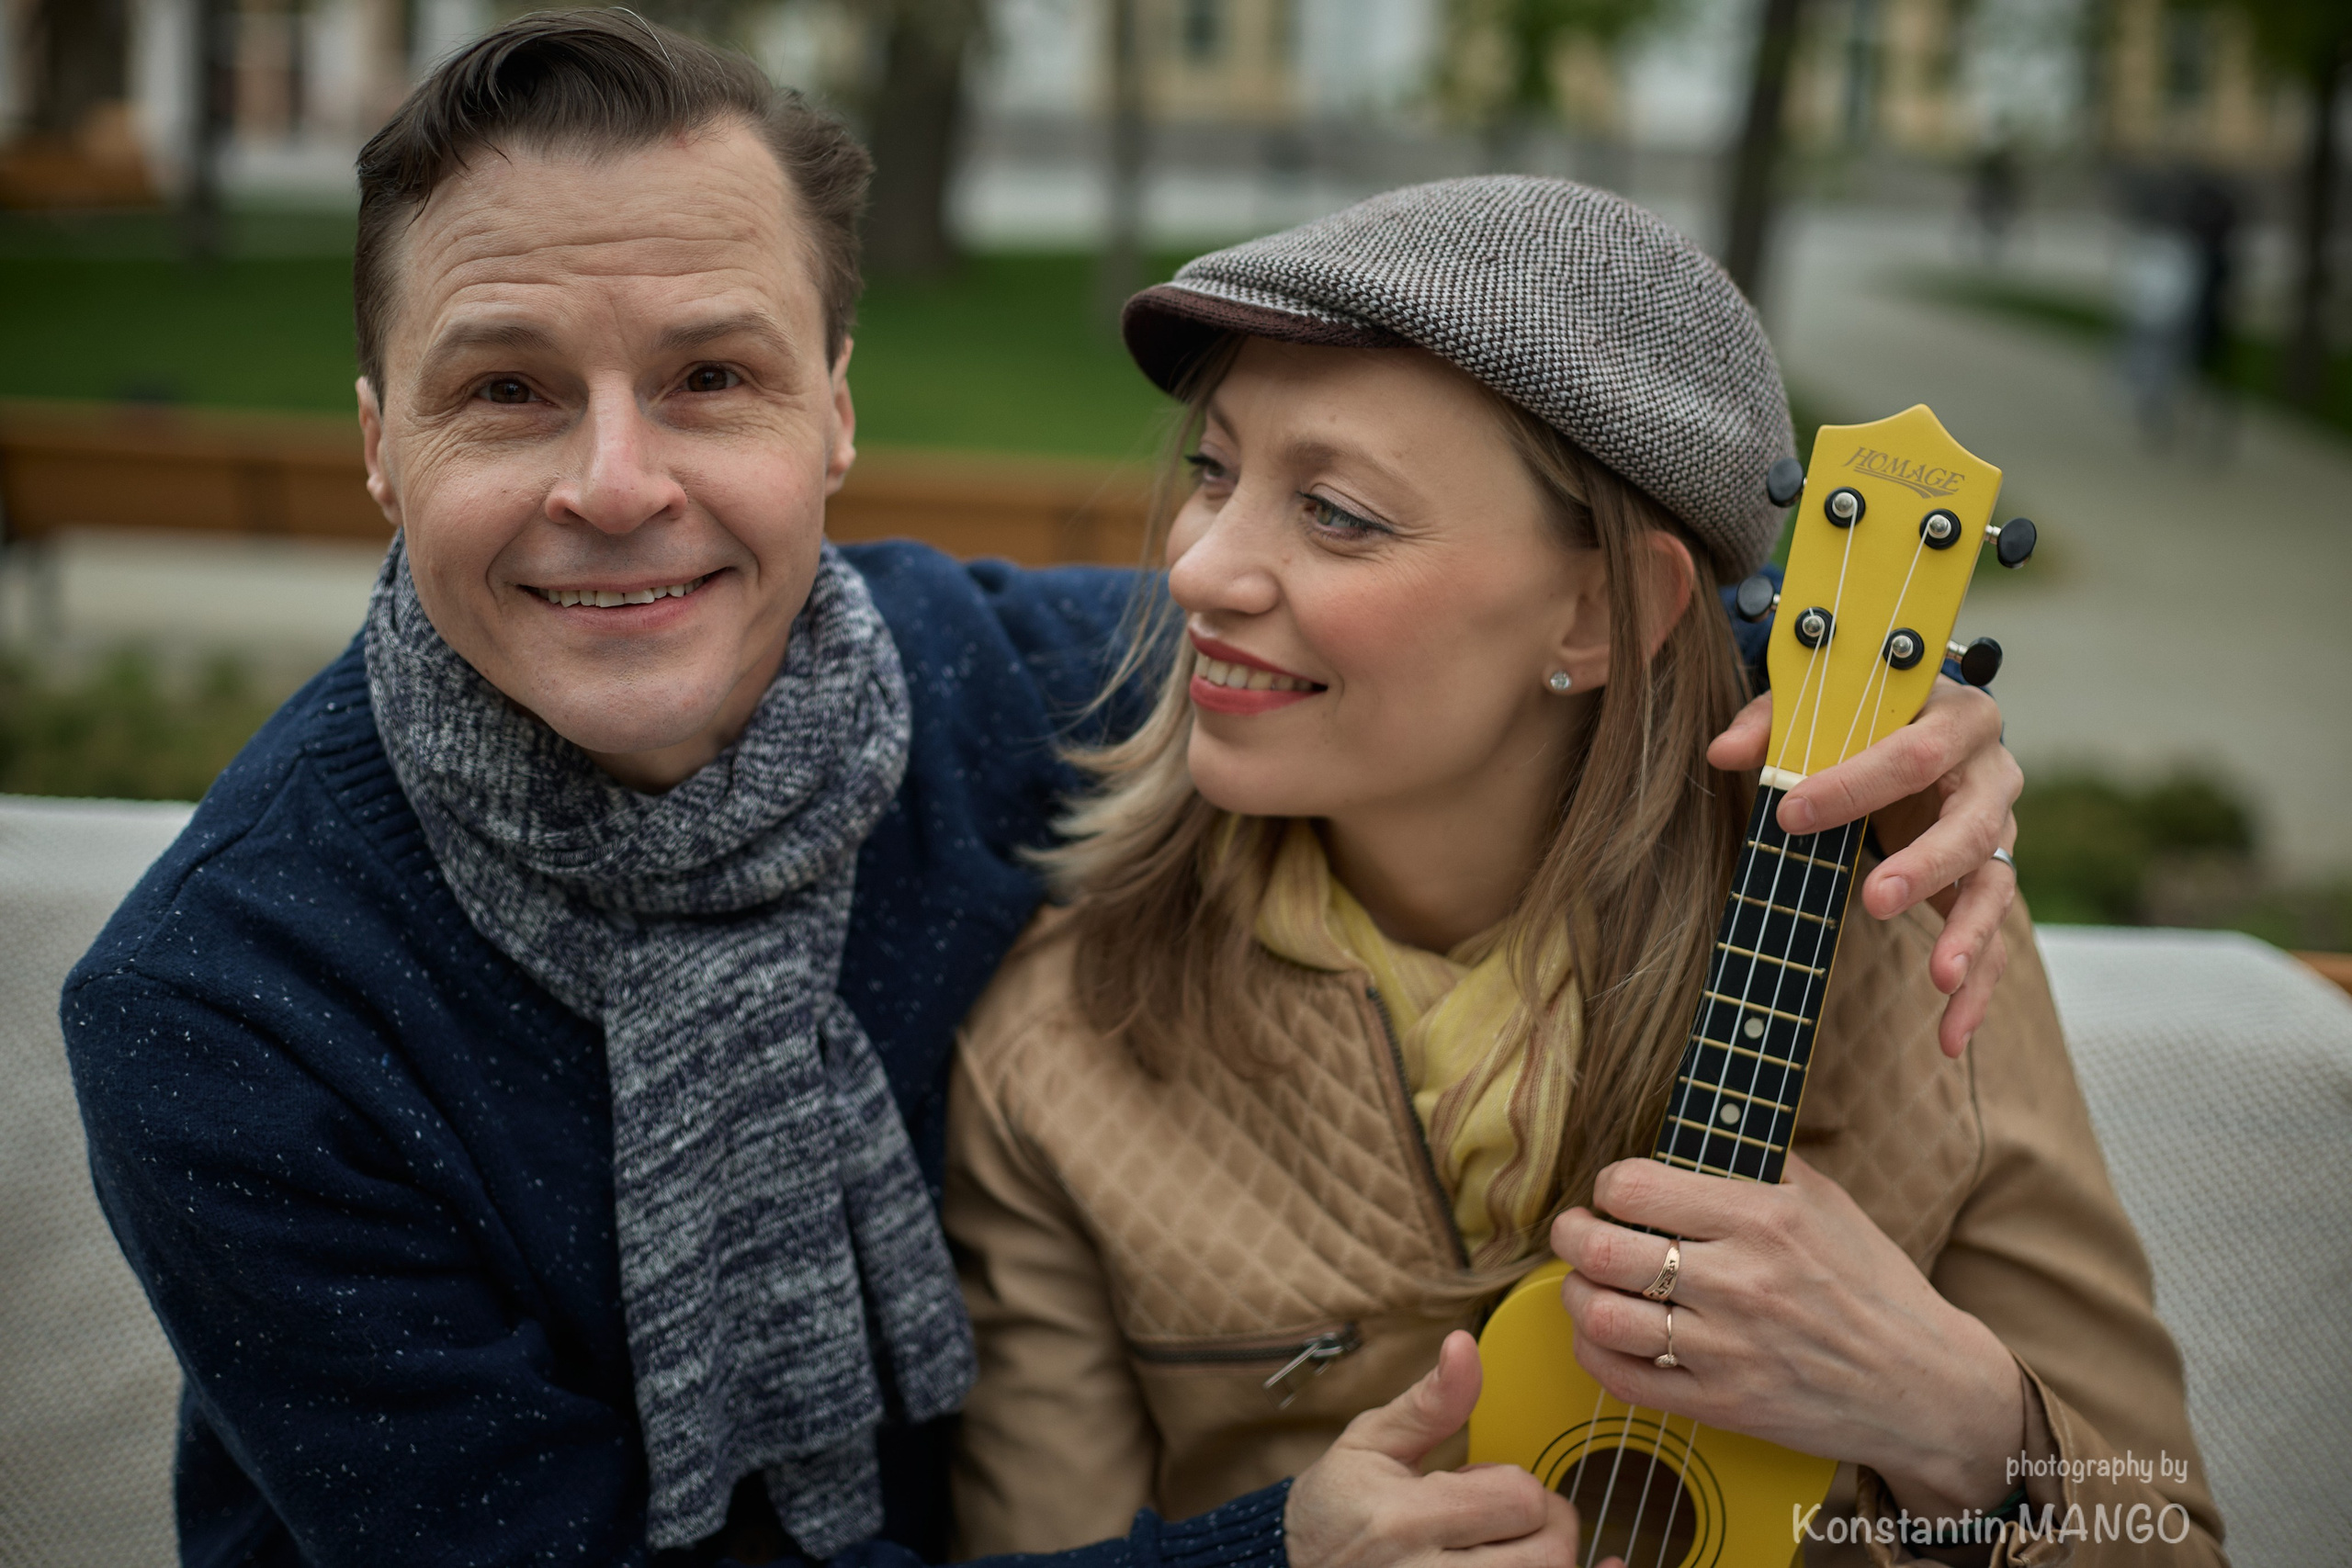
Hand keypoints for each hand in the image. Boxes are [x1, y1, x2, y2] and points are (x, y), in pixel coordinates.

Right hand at [1287, 1331, 1597, 1567]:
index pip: (1517, 1498)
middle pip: (1547, 1556)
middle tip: (1513, 1518)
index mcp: (1405, 1520)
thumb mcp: (1371, 1441)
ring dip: (1544, 1561)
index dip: (1519, 1484)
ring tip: (1506, 1547)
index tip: (1486, 1483)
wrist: (1291, 1567)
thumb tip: (1464, 1344)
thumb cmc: (1336, 1507)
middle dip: (1548, 1528)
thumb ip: (1430, 1401)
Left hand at [1550, 1156, 2023, 1522]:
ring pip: (1602, 1316)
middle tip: (1576, 1230)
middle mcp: (1740, 1282)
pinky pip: (1622, 1378)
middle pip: (1602, 1250)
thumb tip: (1691, 1132)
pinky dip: (1593, 1351)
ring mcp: (1728, 1349)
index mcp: (1764, 1219)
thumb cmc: (1873, 1285)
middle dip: (1571, 1233)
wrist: (1924, 1386)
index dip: (1609, 1186)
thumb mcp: (1827, 1202)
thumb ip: (1757, 1164)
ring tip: (1587, 1281)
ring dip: (1576, 1292)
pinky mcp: (1722, 1404)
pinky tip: (1602, 1332)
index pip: (1636, 1188)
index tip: (1615, 1193)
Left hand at [1708, 677, 2020, 1055]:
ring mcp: (2000, 834)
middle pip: (1970, 825)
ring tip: (1939, 977)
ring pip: (1994, 889)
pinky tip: (1951, 1036)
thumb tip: (1722, 753)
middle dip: (1925, 865)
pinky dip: (1976, 992)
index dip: (1852, 783)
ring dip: (1967, 935)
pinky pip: (1995, 942)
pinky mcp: (1991, 883)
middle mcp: (1992, 776)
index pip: (1914, 751)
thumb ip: (1774, 720)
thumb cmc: (1865, 714)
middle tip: (1875, 899)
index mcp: (1957, 716)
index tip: (1789, 813)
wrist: (1921, 725)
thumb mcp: (1822, 702)